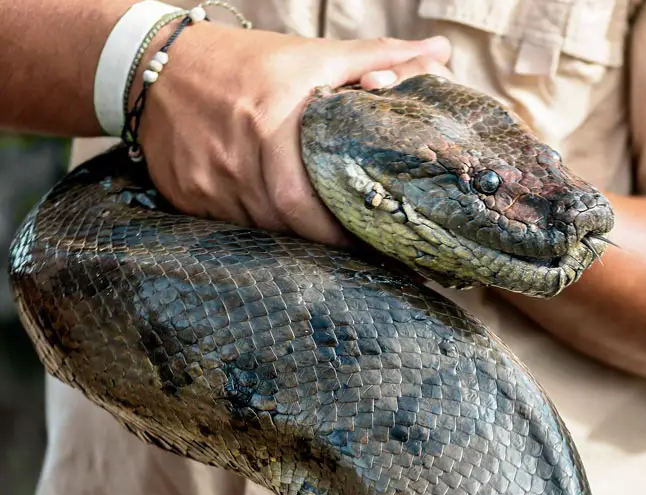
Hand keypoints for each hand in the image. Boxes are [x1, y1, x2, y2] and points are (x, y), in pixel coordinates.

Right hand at [134, 23, 451, 245]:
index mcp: (270, 122)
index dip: (340, 230)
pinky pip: (229, 226)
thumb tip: (440, 53)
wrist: (156, 63)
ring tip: (320, 233)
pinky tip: (274, 217)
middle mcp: (234, 159)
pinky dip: (258, 225)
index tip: (372, 239)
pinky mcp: (184, 196)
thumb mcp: (313, 54)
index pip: (307, 202)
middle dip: (323, 238)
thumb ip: (378, 58)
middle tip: (354, 242)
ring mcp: (205, 183)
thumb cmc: (245, 60)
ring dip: (291, 234)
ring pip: (260, 229)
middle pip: (285, 224)